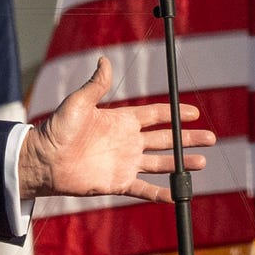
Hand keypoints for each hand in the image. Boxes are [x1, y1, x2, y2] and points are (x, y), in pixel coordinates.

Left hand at [18, 54, 213, 202]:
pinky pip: (144, 189)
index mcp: (120, 120)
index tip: (195, 111)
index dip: (175, 113)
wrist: (43, 160)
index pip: (155, 115)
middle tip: (211, 138)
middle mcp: (127, 141)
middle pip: (165, 139)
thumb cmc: (57, 129)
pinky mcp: (118, 182)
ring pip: (161, 163)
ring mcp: (124, 163)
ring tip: (202, 162)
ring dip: (181, 163)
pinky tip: (177, 194)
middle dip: (188, 138)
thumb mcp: (78, 102)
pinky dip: (161, 193)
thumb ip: (96, 84)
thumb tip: (104, 60)